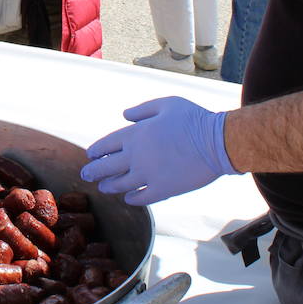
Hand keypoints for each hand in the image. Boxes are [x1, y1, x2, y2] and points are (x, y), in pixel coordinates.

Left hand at [81, 97, 236, 205]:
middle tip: (86, 175)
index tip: (90, 155)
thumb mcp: (165, 104)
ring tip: (104, 187)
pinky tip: (128, 198)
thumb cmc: (193, 119)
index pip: (105, 146)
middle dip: (93, 172)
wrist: (217, 142)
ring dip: (109, 186)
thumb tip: (125, 116)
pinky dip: (132, 199)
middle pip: (106, 168)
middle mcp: (136, 156)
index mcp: (134, 135)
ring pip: (120, 185)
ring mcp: (148, 175)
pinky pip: (141, 198)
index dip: (95, 152)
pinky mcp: (162, 190)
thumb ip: (142, 110)